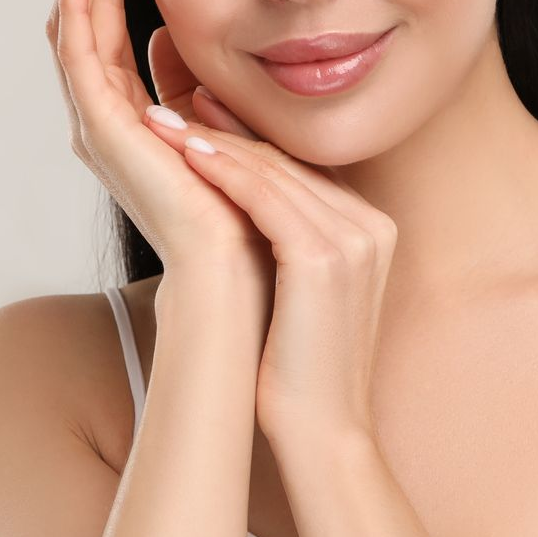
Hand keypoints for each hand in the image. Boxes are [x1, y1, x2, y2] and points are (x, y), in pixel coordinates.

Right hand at [46, 0, 274, 304]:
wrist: (243, 278)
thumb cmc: (252, 216)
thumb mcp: (235, 134)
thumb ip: (206, 96)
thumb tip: (183, 50)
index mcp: (138, 121)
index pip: (117, 29)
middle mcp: (109, 120)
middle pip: (88, 19)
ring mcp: (101, 125)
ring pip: (78, 26)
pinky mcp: (104, 130)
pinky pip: (78, 51)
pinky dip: (79, 2)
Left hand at [148, 85, 396, 449]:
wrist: (322, 434)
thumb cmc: (298, 368)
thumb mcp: (300, 289)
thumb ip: (290, 237)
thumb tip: (241, 199)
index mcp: (372, 228)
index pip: (300, 167)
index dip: (246, 138)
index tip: (202, 110)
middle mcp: (372, 225)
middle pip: (287, 162)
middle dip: (226, 129)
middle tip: (174, 101)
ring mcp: (356, 238)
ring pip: (273, 172)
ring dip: (214, 141)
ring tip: (164, 120)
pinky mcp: (326, 257)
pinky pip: (266, 197)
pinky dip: (224, 170)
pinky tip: (186, 152)